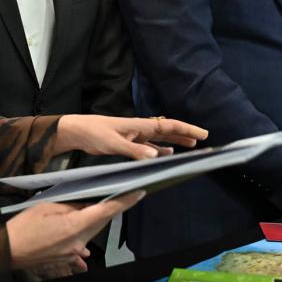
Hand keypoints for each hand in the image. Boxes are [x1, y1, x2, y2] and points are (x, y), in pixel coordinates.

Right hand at [7, 190, 144, 272]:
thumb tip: (85, 204)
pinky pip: (82, 247)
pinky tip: (83, 236)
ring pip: (92, 233)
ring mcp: (74, 253)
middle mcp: (80, 241)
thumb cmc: (25, 225)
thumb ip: (71, 205)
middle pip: (101, 223)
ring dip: (97, 221)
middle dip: (111, 209)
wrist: (9, 250)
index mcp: (76, 225)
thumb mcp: (47, 206)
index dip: (124, 202)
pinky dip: (84, 238)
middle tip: (121, 194)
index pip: (106, 211)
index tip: (139, 193)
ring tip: (101, 207)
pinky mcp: (67, 258)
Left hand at [53, 115, 207, 159]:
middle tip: (202, 139)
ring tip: (190, 146)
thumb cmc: (95, 134)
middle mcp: (140, 128)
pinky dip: (160, 149)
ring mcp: (134, 135)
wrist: (78, 131)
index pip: (169, 125)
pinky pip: (149, 145)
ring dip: (175, 140)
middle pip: (167, 130)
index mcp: (140, 125)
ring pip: (160, 137)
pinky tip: (166, 154)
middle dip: (185, 133)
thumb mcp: (114, 143)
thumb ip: (135, 151)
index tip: (203, 133)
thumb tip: (157, 156)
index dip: (187, 129)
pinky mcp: (127, 142)